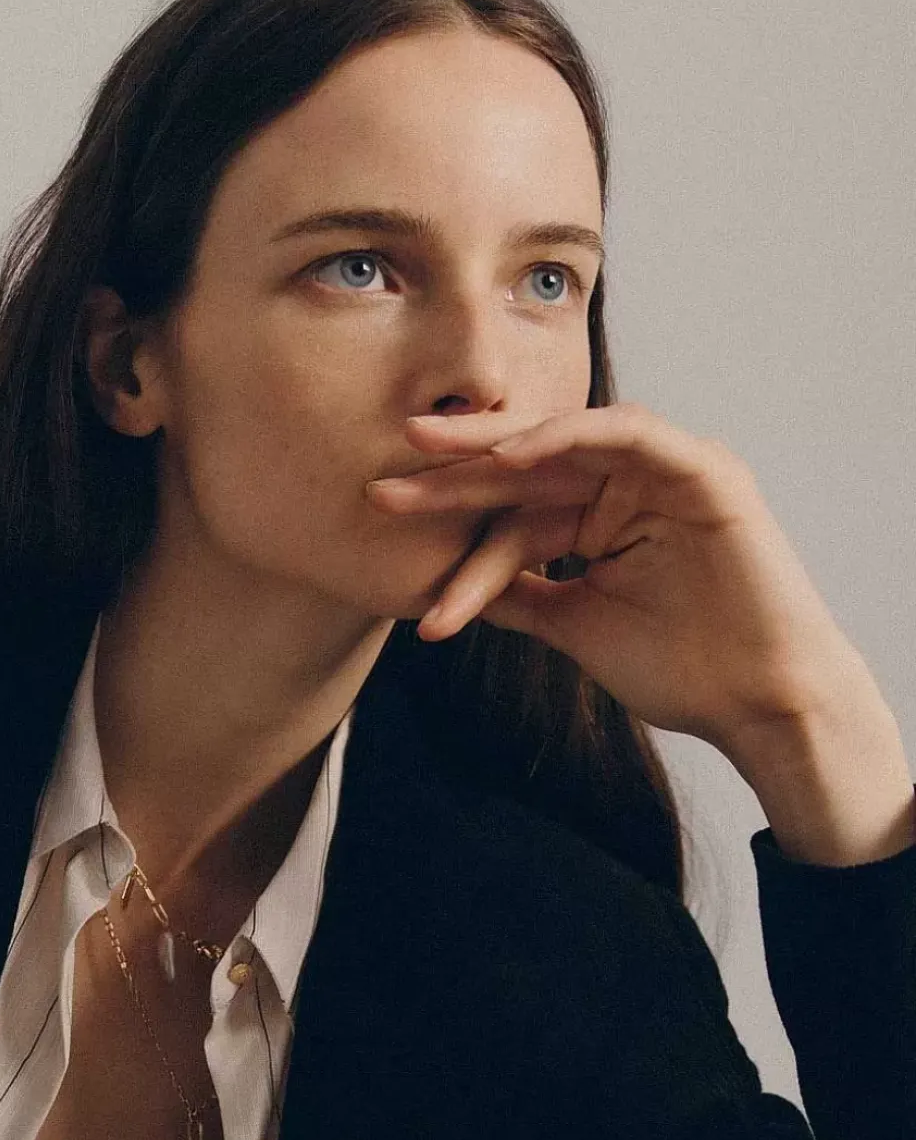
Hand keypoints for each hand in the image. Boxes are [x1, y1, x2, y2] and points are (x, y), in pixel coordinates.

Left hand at [366, 400, 865, 750]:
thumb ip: (519, 596)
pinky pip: (629, 435)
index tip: (383, 528)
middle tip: (386, 468)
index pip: (511, 508)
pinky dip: (570, 438)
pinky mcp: (704, 471)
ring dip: (499, 445)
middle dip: (456, 468)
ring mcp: (669, 472)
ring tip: (429, 451)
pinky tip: (511, 454)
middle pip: (530, 467)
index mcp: (601, 516)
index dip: (450, 518)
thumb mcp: (573, 626)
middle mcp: (631, 485)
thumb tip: (448, 590)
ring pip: (568, 445)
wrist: (757, 704)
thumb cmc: (679, 670)